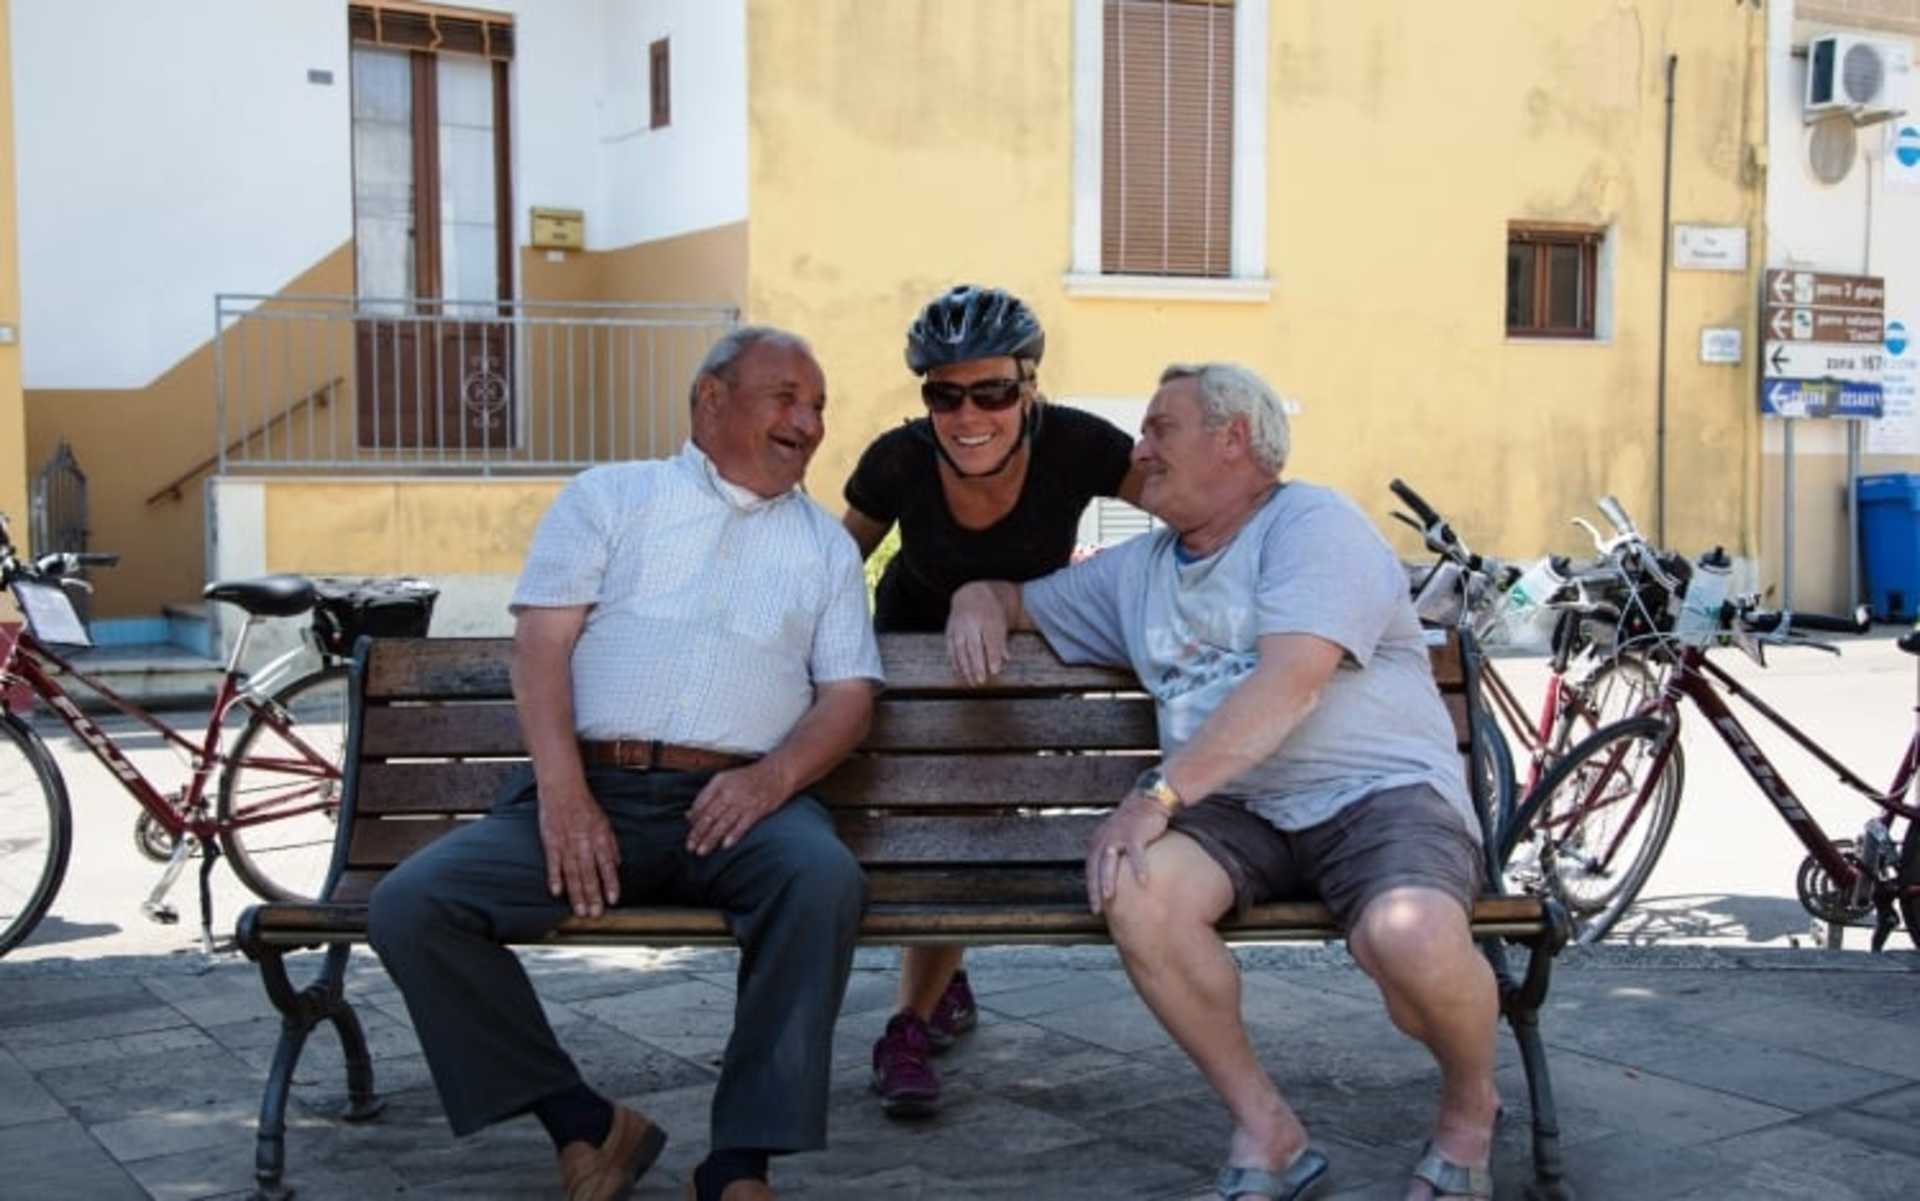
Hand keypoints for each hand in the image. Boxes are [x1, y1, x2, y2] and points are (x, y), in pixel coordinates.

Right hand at [538, 780, 620, 916]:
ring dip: (576, 894)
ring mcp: (567, 844)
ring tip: (580, 910)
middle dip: (593, 896)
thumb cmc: (586, 807)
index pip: (607, 865)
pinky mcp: (551, 842)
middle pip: (589, 874)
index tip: (613, 900)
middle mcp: (584, 843)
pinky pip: (553, 863)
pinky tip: (557, 893)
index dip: (611, 883)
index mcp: (600, 838)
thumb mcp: (605, 823)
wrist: (563, 790)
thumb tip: (616, 865)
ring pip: (572, 873)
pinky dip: (555, 878)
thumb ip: (611, 846)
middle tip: (595, 914)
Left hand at [686, 762, 786, 854]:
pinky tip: (725, 846)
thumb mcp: (724, 780)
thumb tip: (689, 815)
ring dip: (711, 839)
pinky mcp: (757, 810)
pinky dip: (733, 836)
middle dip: (698, 833)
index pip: (700, 803)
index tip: (689, 833)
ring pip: (723, 823)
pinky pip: (742, 825)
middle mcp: (729, 792)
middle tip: (690, 847)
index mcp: (719, 783)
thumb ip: (707, 796)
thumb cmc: (748, 778)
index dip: (693, 820)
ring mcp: (743, 802)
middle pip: (709, 816)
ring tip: (702, 851)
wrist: (776, 772)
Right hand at [947, 582, 1010, 685]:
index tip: (996, 671)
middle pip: (974, 646)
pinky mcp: (949, 631)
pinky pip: (951, 648)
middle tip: (982, 680)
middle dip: (978, 665)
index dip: (993, 656)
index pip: (991, 639)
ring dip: (966, 668)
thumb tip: (1005, 661)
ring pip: (960, 649)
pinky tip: (960, 674)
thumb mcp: (1000, 624)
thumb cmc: (989, 614)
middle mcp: (971, 621)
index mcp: (988, 618)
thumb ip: (1001, 643)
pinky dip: (955, 662)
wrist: (971, 596)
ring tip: (972, 682)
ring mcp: (958, 626)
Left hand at [1085, 793, 1171, 914]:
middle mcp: (1104, 839)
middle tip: (1097, 908)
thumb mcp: (1117, 838)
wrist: (1147, 800)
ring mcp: (1118, 836)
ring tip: (1109, 897)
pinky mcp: (1134, 834)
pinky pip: (1135, 853)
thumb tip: (1115, 882)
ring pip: (1109, 861)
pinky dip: (1138, 867)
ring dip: (1108, 879)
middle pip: (1095, 868)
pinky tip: (1143, 882)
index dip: (1091, 889)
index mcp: (1098, 842)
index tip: (1094, 908)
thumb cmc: (1134, 825)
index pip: (1090, 869)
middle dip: (1094, 889)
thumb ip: (1113, 856)